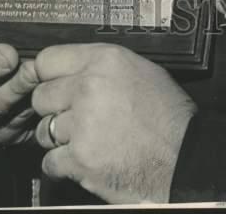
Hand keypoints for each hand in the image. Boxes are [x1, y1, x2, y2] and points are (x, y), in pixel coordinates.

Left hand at [32, 43, 196, 202]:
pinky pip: (50, 162)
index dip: (47, 76)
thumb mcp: (142, 71)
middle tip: (75, 119)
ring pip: (44, 131)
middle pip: (41, 97)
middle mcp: (90, 86)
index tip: (50, 85)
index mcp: (105, 59)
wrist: (185, 159)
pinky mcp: (80, 158)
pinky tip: (85, 160)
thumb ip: (102, 66)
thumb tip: (72, 69)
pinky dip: (63, 166)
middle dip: (54, 110)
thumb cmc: (169, 117)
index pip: (47, 60)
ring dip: (59, 140)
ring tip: (86, 140)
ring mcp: (82, 123)